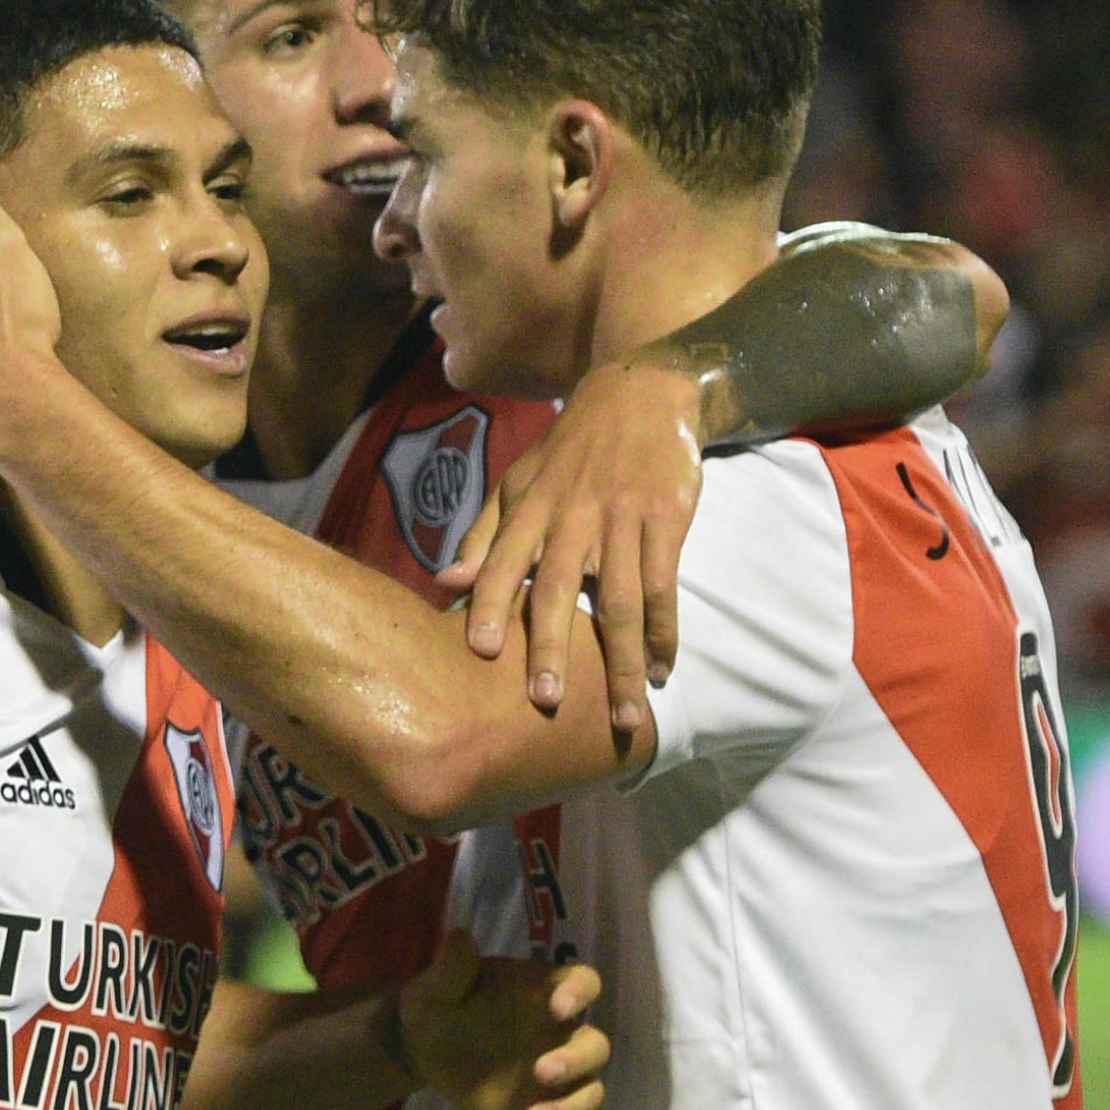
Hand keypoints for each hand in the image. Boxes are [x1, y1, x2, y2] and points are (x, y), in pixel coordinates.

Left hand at [389, 929, 611, 1109]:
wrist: (425, 1042)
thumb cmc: (444, 1002)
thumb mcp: (442, 984)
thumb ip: (454, 967)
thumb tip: (458, 937)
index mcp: (546, 992)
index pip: (584, 983)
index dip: (579, 995)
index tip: (557, 1008)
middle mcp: (561, 1034)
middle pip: (595, 1046)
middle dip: (576, 1061)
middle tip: (541, 1072)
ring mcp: (557, 1076)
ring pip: (590, 1093)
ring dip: (569, 1108)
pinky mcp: (542, 1108)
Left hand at [436, 354, 704, 744]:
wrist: (639, 394)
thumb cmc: (570, 449)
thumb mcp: (518, 481)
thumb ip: (483, 535)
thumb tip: (444, 583)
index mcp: (529, 509)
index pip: (500, 563)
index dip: (486, 605)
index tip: (478, 652)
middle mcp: (571, 517)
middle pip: (557, 591)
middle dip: (551, 648)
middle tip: (547, 702)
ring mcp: (621, 519)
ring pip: (619, 602)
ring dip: (623, 663)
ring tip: (624, 715)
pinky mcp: (666, 520)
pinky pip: (662, 585)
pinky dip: (663, 631)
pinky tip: (662, 668)